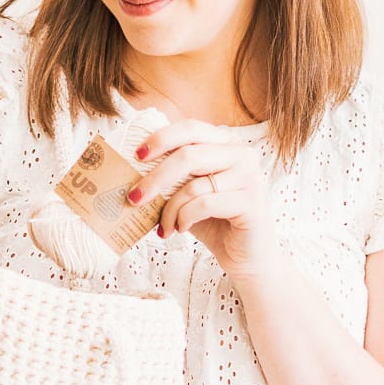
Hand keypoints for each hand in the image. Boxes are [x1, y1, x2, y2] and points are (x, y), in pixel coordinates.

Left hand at [126, 122, 283, 279]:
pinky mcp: (252, 203)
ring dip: (170, 210)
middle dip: (155, 178)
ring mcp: (250, 177)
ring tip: (164, 226)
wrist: (245, 255)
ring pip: (194, 185)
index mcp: (227, 144)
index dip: (161, 139)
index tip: (136, 156)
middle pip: (188, 155)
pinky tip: (180, 229)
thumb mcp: (190, 193)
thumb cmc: (214, 221)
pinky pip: (205, 205)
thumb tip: (131, 169)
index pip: (191, 128)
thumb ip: (173, 176)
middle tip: (134, 198)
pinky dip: (185, 218)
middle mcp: (243, 155)